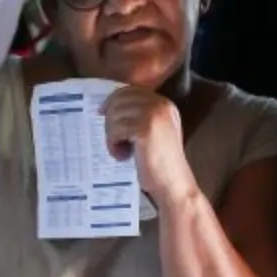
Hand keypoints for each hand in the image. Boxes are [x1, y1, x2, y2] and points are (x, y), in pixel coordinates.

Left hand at [100, 86, 196, 209]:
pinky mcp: (145, 129)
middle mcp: (161, 104)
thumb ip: (137, 117)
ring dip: (112, 134)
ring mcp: (154, 115)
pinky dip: (113, 144)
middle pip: (120, 99)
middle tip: (114, 139)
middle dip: (110, 119)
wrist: (173, 185)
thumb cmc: (158, 164)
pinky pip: (116, 129)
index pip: (130, 90)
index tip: (102, 112)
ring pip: (115, 114)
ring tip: (121, 150)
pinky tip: (123, 156)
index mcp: (164, 103)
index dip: (113, 100)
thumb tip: (108, 106)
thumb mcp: (152, 133)